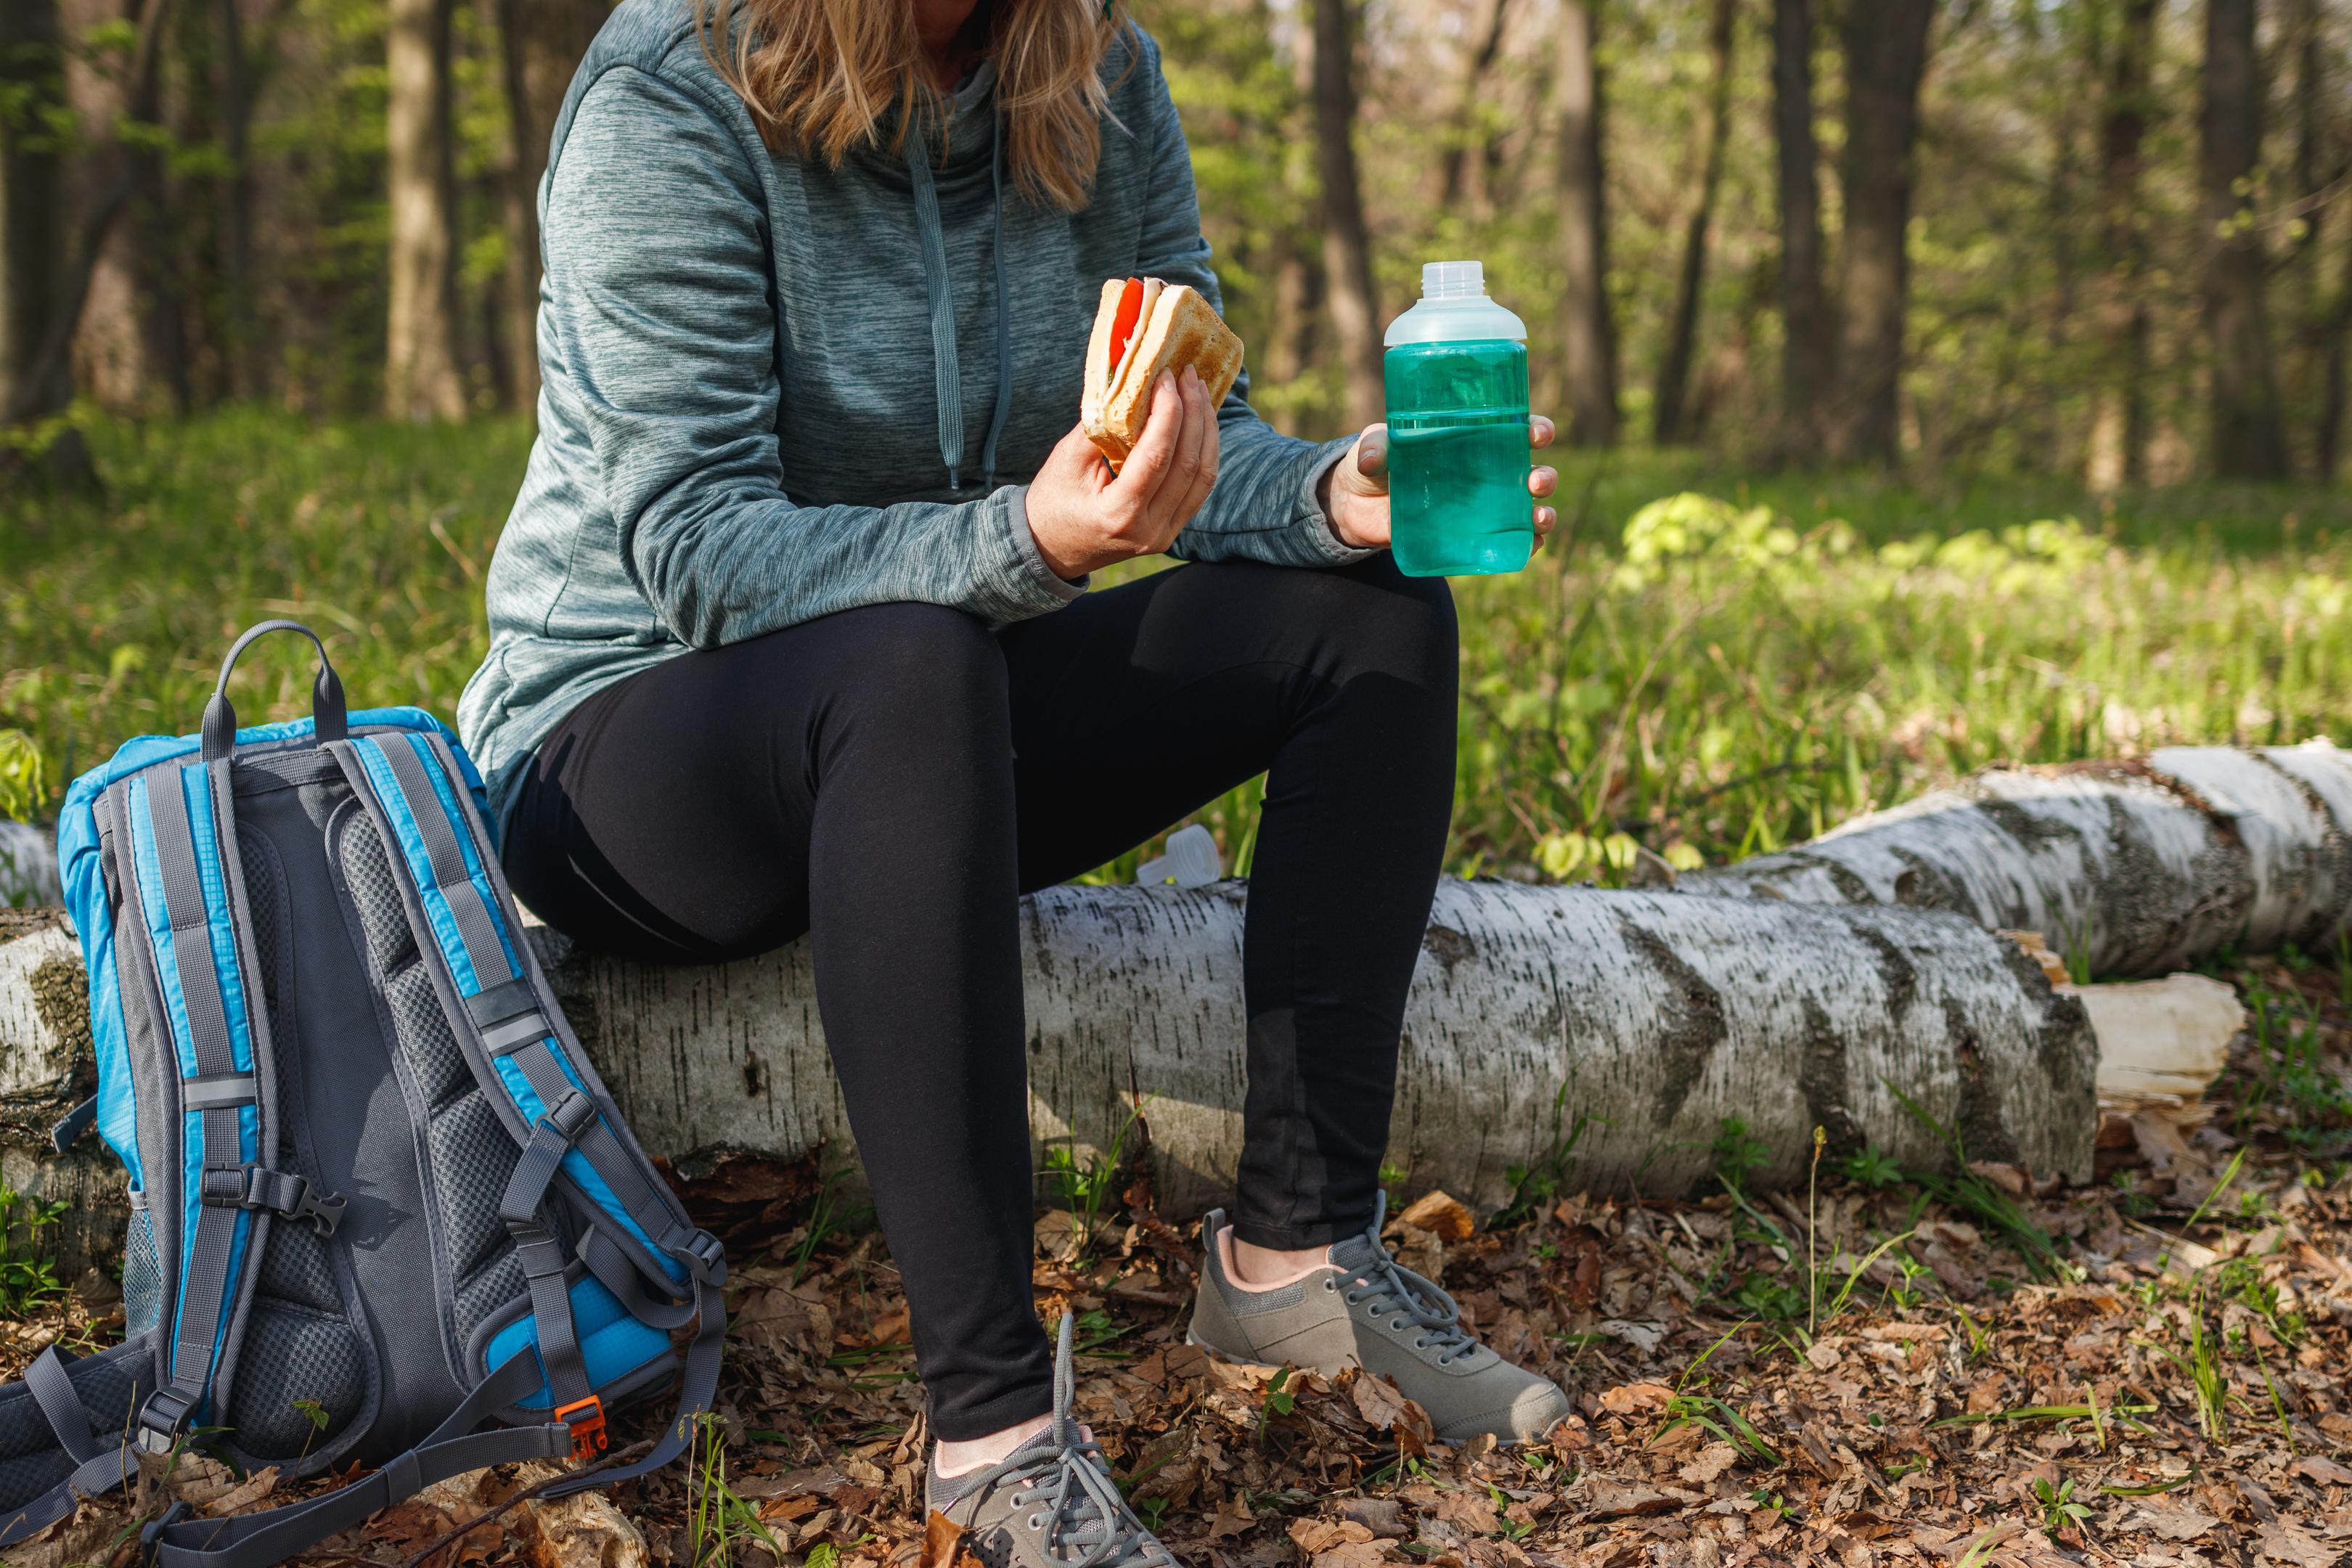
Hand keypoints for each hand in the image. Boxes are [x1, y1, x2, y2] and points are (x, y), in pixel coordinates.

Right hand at [1026, 368, 1220, 579]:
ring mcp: (1165, 534)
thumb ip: (1101, 425)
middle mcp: (1149, 530)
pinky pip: (1199, 486)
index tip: (1168, 376)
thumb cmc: (1051, 502)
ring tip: (1199, 391)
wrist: (1050, 550)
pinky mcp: (1172, 529)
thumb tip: (1132, 383)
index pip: (1157, 456)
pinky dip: (1204, 450)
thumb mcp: (1067, 460)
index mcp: (1118, 514)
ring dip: (1206, 429)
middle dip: (1193, 412)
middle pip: (1188, 464)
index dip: (1168, 411)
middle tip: (1188, 375)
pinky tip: (1200, 421)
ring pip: (1203, 475)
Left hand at [1321, 415, 1561, 552]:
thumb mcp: (1372, 448)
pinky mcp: (1469, 537)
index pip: (1515, 430)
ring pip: (1528, 510)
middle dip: (1545, 476)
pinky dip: (1526, 545)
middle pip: (1532, 472)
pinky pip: (1507, 543)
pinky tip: (1530, 546)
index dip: (1536, 429)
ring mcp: (1481, 508)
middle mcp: (1486, 473)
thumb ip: (1374, 448)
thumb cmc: (1373, 465)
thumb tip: (1372, 458)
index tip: (1537, 432)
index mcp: (1472, 440)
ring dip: (1543, 514)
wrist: (1356, 508)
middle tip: (1535, 481)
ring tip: (1538, 517)